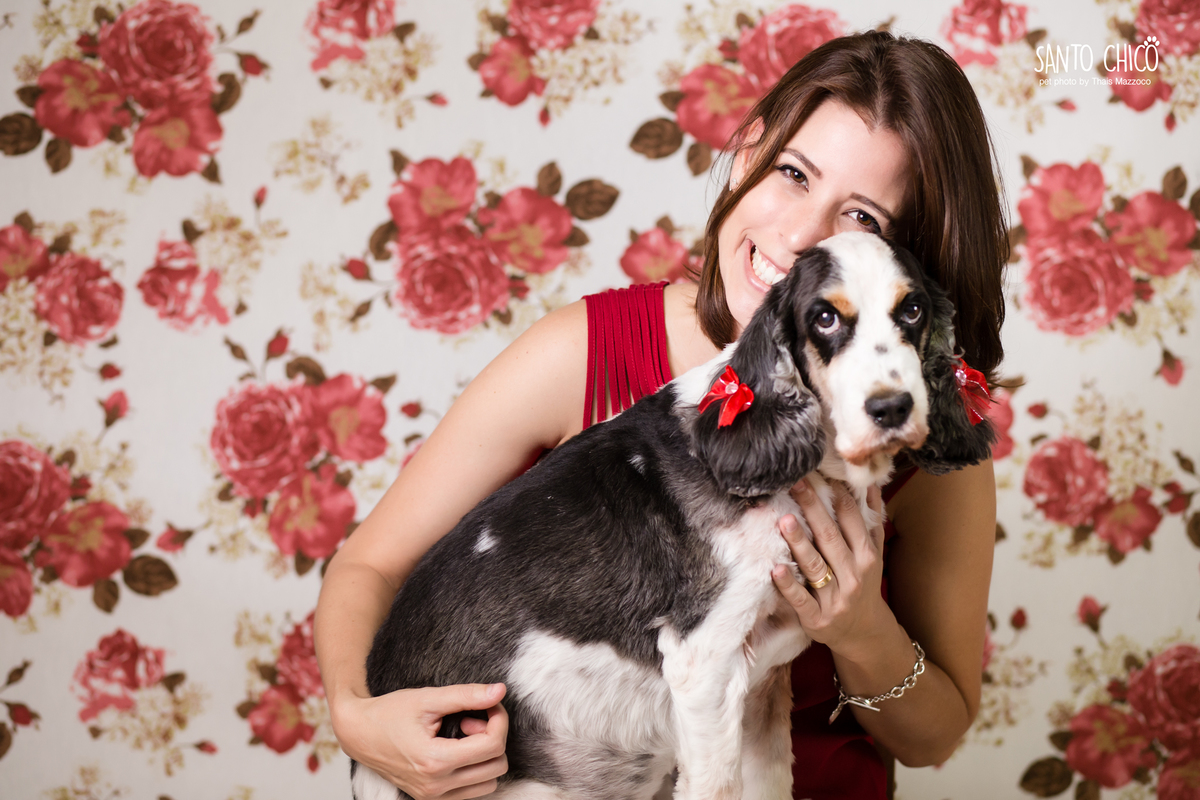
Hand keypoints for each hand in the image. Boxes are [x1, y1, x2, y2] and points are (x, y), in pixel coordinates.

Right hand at [333, 682, 509, 799]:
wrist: (358, 733)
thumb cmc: (389, 713)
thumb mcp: (427, 698)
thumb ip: (466, 695)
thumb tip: (499, 692)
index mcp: (435, 761)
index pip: (492, 745)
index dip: (499, 719)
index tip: (487, 705)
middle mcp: (435, 786)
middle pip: (496, 766)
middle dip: (493, 736)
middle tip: (470, 718)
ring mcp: (433, 797)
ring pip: (489, 782)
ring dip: (485, 756)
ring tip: (463, 736)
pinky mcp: (432, 799)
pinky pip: (473, 791)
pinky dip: (475, 770)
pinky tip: (458, 750)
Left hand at [771, 479, 891, 660]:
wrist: (864, 633)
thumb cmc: (864, 585)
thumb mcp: (874, 554)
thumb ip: (871, 520)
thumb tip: (870, 483)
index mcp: (866, 556)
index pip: (851, 519)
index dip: (836, 494)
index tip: (819, 472)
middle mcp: (853, 575)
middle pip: (831, 537)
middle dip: (813, 509)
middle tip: (795, 484)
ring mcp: (835, 598)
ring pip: (816, 566)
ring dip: (799, 543)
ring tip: (784, 521)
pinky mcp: (817, 619)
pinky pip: (801, 600)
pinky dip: (789, 585)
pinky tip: (775, 569)